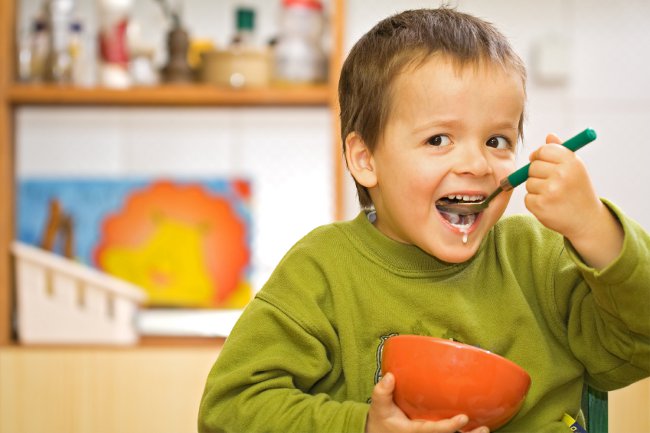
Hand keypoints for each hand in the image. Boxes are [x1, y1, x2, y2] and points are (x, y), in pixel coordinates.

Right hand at [365, 373, 488, 432]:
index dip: (449, 426)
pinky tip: (477, 428)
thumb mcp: (378, 407)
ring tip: (486, 429)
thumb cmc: (381, 421)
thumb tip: (391, 376)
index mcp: (415, 432)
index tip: (464, 418)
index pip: (434, 431)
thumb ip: (382, 392)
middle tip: (484, 429)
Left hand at [525, 133, 622, 268]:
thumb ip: (561, 151)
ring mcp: (550, 191)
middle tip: (551, 182)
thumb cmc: (579, 190)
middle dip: (537, 173)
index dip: (539, 156)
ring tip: (553, 195)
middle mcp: (562, 175)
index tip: (541, 161)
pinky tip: (549, 205)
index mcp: (571, 162)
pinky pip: (527, 198)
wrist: (586, 220)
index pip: (544, 150)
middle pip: (533, 166)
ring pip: (528, 182)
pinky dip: (534, 202)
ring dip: (536, 189)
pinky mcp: (540, 206)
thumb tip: (549, 136)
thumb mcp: (575, 168)